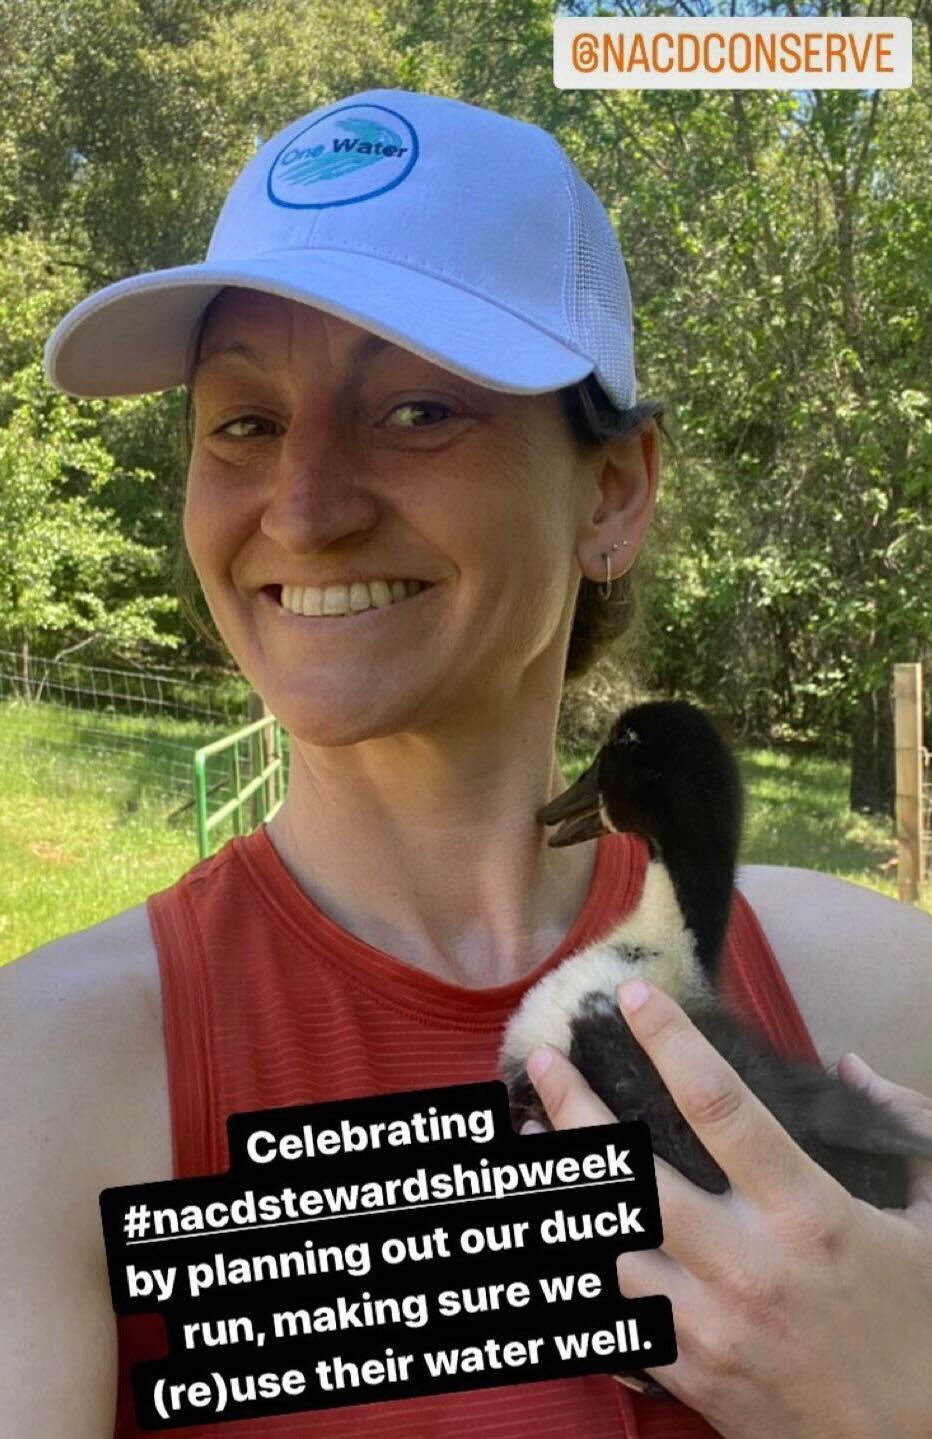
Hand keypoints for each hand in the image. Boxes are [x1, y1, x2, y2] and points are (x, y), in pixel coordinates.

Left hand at [524, 977, 931, 1438]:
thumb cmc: (925, 1328)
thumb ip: (905, 1130)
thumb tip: (854, 1066)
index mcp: (806, 1215)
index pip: (720, 1106)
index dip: (669, 1042)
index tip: (633, 999)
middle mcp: (746, 1266)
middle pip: (634, 1175)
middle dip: (575, 1109)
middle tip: (543, 1062)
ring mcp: (710, 1327)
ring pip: (607, 1245)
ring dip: (563, 1189)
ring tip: (533, 1141)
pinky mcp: (692, 1377)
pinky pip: (616, 1317)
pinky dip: (583, 1271)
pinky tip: (557, 1234)